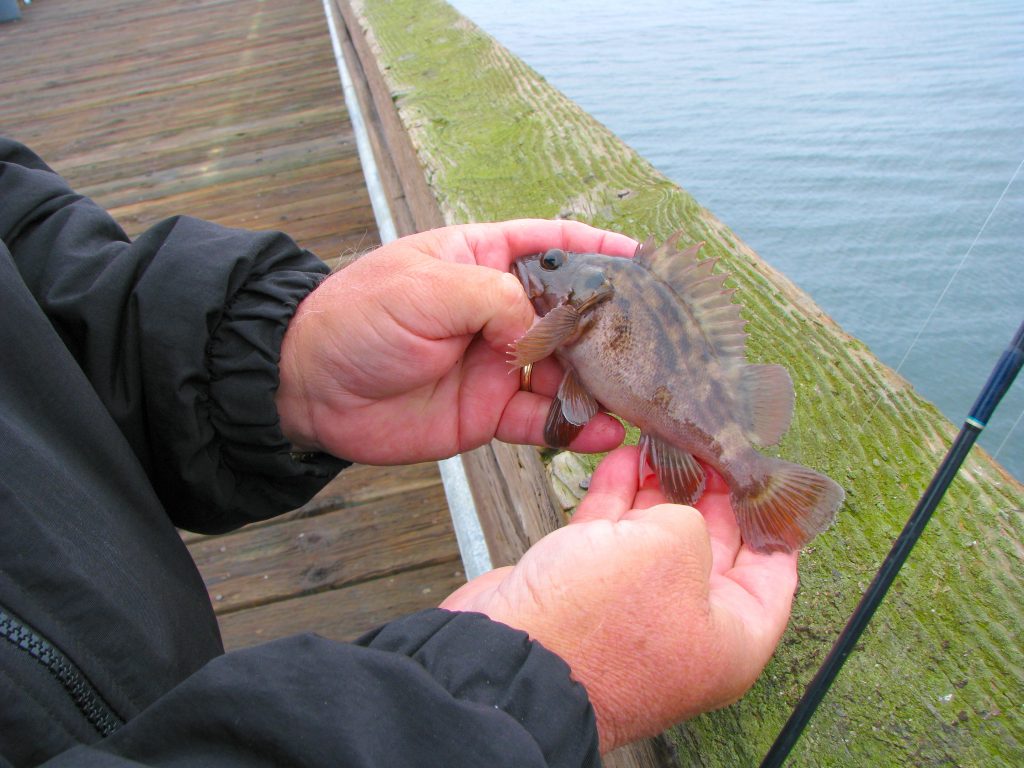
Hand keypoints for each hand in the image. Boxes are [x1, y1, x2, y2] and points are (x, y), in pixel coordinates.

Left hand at [275, 220, 635, 463]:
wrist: (309, 389)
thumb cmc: (357, 317)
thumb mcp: (427, 288)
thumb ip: (496, 300)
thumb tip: (545, 334)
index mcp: (484, 259)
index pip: (555, 244)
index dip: (601, 249)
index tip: (647, 261)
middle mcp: (499, 311)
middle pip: (572, 316)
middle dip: (612, 327)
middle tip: (654, 343)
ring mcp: (498, 364)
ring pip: (566, 374)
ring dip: (600, 384)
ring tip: (638, 395)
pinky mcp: (489, 412)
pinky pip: (541, 420)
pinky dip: (572, 427)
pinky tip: (603, 432)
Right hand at [440, 445, 798, 752]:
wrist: (511, 651)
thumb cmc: (599, 625)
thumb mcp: (677, 549)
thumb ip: (694, 517)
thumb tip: (677, 508)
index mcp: (730, 638)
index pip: (774, 573)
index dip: (772, 519)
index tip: (765, 477)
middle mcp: (685, 629)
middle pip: (712, 549)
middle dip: (709, 494)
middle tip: (709, 449)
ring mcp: (633, 611)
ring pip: (656, 538)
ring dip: (659, 488)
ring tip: (664, 445)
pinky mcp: (585, 592)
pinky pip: (612, 536)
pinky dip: (619, 497)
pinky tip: (625, 460)